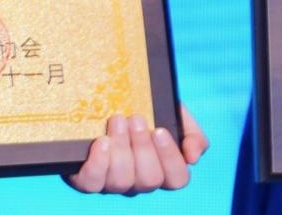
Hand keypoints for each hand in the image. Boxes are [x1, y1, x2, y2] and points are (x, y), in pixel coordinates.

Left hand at [64, 106, 207, 194]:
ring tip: (117, 120)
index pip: (177, 178)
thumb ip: (191, 132)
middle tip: (135, 118)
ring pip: (122, 181)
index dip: (170, 158)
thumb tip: (193, 157)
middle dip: (142, 147)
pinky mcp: (89, 178)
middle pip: (149, 180)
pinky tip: (101, 141)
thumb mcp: (173, 113)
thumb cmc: (144, 109)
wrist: (108, 99)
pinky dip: (98, 163)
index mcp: (163, 168)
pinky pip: (92, 183)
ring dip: (121, 148)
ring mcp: (114, 182)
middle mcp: (140, 180)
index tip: (159, 130)